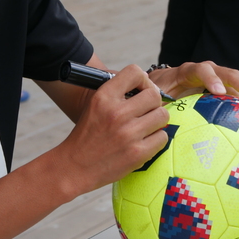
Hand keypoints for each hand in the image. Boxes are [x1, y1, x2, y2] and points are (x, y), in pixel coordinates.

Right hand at [57, 65, 169, 192]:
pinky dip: (156, 139)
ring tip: (145, 126)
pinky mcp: (138, 153)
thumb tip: (147, 85)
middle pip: (154, 95)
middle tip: (145, 111)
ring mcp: (129, 134)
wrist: (75, 166)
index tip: (140, 91)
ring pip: (162, 115)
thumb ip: (118, 93)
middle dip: (153, 102)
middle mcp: (117, 113)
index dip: (143, 80)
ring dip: (157, 120)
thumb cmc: (88, 134)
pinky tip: (144, 141)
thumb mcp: (95, 105)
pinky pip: (163, 137)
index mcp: (104, 97)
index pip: (135, 72)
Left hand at [147, 61, 238, 104]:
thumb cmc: (153, 94)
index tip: (219, 92)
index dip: (211, 79)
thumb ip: (157, 106)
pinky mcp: (217, 88)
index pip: (200, 70)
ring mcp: (212, 79)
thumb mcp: (152, 98)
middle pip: (224, 72)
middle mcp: (202, 72)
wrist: (156, 86)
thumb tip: (160, 123)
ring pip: (232, 81)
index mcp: (184, 72)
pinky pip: (232, 91)